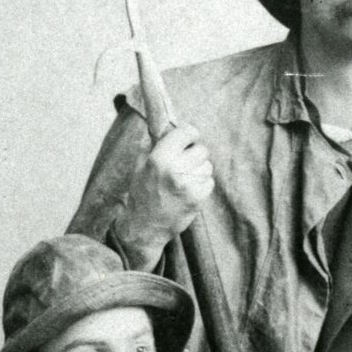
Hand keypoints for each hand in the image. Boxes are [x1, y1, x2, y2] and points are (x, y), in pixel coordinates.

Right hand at [119, 123, 213, 250]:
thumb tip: (169, 124)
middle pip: (202, 149)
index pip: (187, 132)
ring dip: (199, 170)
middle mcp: (175, 169)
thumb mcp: (141, 164)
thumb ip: (156, 143)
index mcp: (159, 157)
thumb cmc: (142, 192)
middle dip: (195, 154)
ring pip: (207, 166)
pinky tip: (189, 190)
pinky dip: (202, 184)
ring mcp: (188, 185)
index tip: (188, 138)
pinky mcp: (197, 198)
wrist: (144, 226)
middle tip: (184, 163)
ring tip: (184, 179)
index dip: (190, 134)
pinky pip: (209, 181)